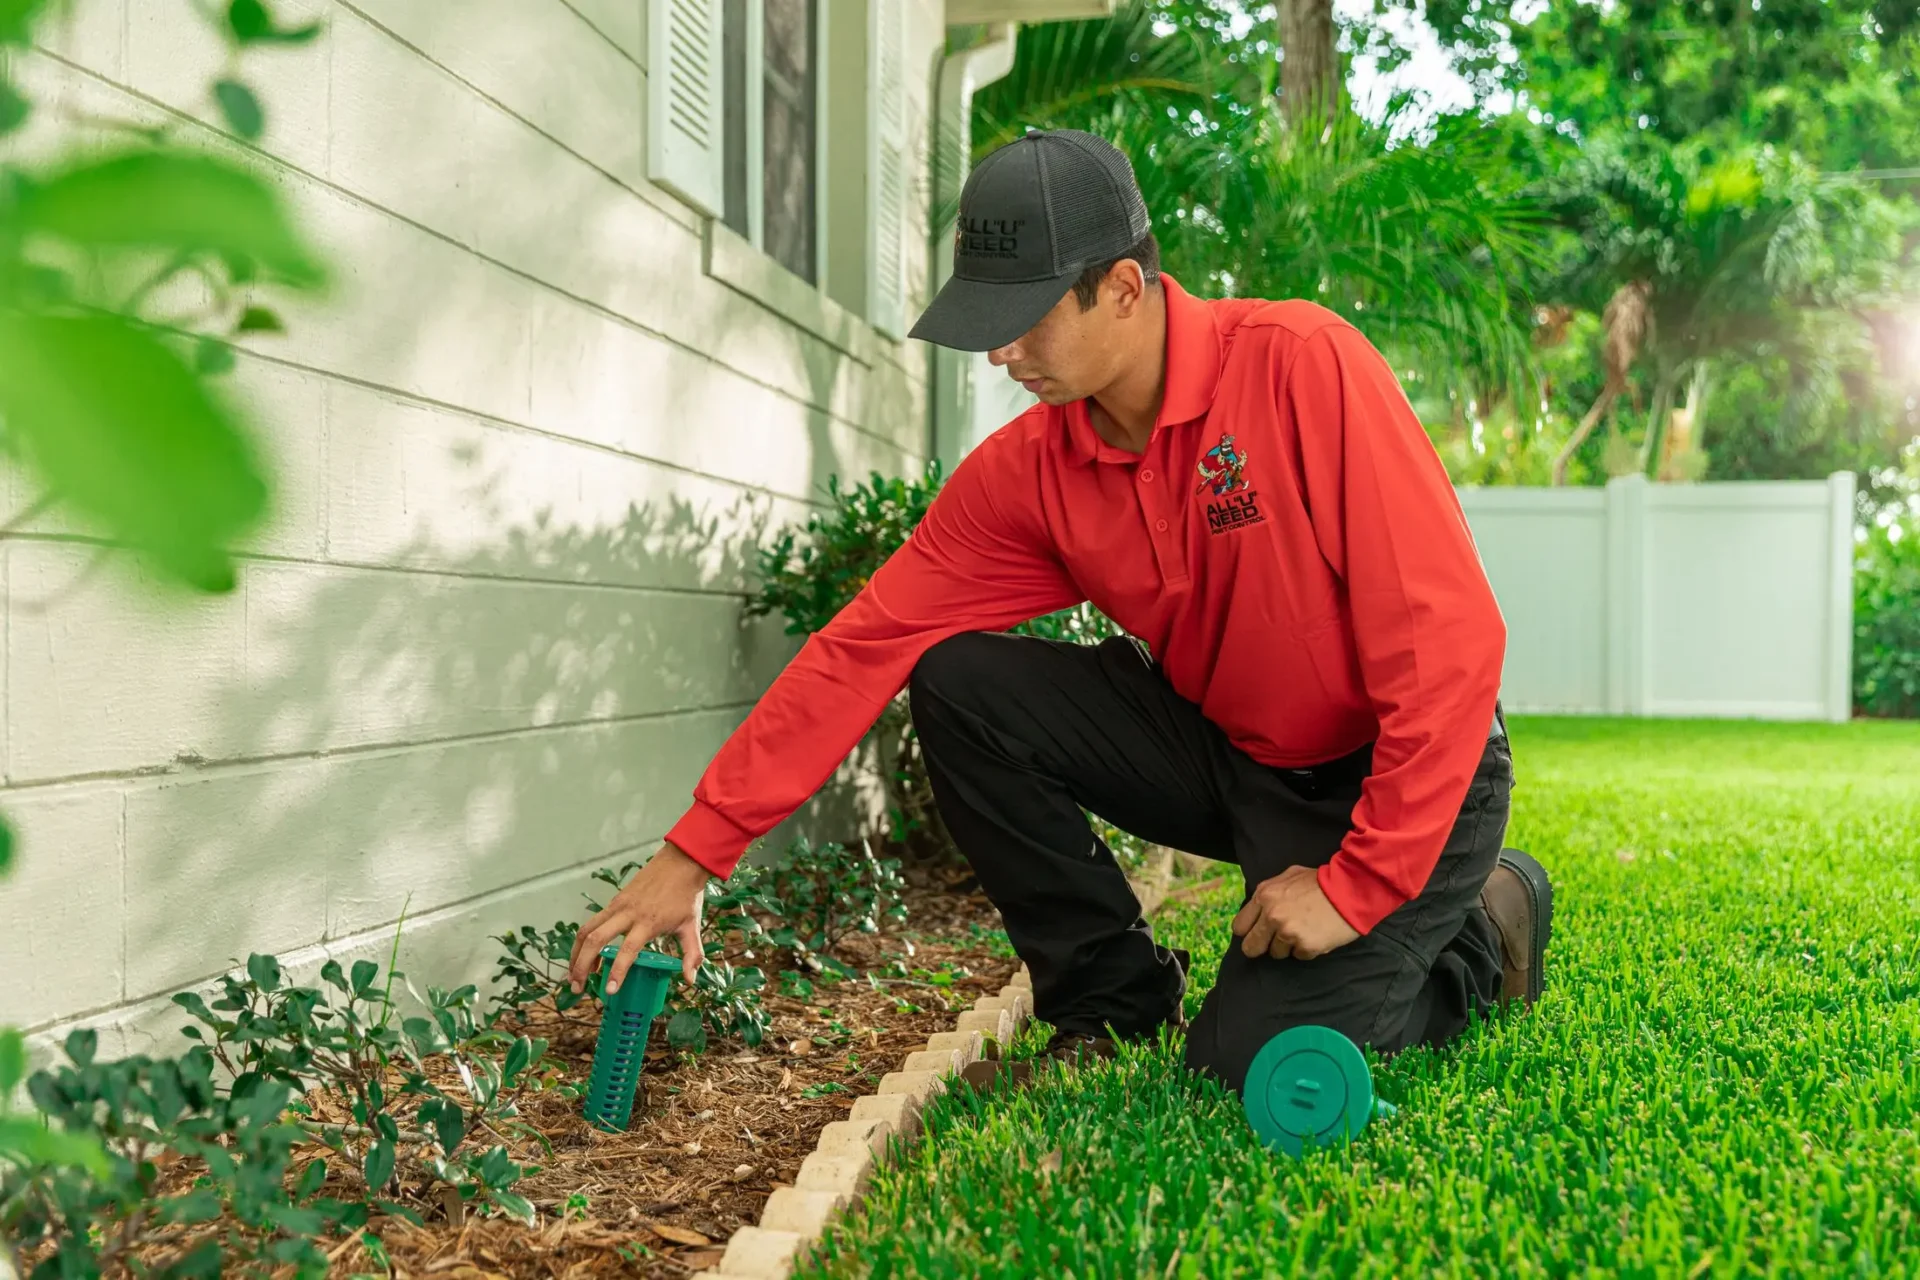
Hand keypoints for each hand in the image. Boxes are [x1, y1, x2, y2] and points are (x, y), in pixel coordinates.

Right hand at [567, 842, 710, 993]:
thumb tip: (690, 980)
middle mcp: (627, 913)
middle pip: (595, 940)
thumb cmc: (686, 895)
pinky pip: (591, 923)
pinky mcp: (613, 901)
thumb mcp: (691, 925)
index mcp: (648, 922)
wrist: (680, 862)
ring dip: (576, 954)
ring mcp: (617, 906)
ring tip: (574, 976)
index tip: (609, 991)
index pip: (628, 950)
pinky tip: (585, 956)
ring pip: (586, 930)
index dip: (617, 972)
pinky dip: (583, 941)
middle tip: (578, 988)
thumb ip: (691, 954)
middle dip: (582, 966)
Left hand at [1231, 865, 1359, 960]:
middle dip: (1261, 947)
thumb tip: (1260, 906)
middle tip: (1276, 942)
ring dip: (1289, 947)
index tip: (1258, 933)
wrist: (1351, 888)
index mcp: (1264, 896)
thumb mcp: (1290, 876)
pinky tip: (1317, 935)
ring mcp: (1287, 932)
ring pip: (1276, 954)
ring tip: (1305, 931)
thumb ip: (1270, 891)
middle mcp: (1271, 915)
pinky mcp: (1305, 946)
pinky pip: (1299, 956)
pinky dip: (1307, 949)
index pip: (1240, 926)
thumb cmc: (1322, 881)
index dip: (1249, 932)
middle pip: (1251, 947)